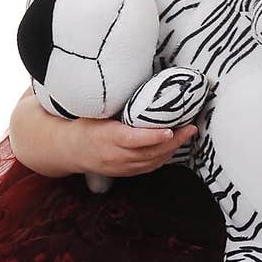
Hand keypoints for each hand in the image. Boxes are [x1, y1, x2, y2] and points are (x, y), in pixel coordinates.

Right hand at [76, 117, 198, 177]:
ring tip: (187, 134)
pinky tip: (174, 147)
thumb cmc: (85, 125)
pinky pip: (149, 167)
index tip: (170, 130)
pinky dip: (163, 157)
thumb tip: (141, 89)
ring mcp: (121, 167)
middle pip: (149, 152)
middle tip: (190, 128)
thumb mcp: (96, 112)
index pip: (133, 139)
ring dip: (172, 149)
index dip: (153, 136)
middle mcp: (115, 155)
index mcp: (107, 137)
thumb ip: (117, 106)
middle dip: (173, 141)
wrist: (71, 150)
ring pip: (152, 161)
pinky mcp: (126, 173)